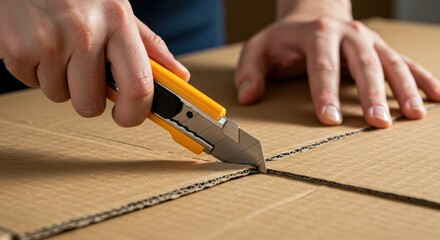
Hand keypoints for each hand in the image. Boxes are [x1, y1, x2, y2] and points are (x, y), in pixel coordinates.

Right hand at [0, 0, 189, 126]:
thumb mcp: (118, 10)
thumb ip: (149, 46)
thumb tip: (179, 76)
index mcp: (118, 22)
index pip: (139, 86)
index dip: (137, 113)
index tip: (130, 118)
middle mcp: (86, 32)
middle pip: (92, 104)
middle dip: (88, 98)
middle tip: (85, 73)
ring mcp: (51, 41)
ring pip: (60, 96)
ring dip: (60, 81)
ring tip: (59, 47)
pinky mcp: (20, 48)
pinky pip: (32, 84)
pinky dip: (36, 71)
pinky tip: (40, 44)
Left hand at [235, 6, 439, 127]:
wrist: (312, 13)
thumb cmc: (284, 38)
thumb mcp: (259, 48)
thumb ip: (249, 70)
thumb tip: (248, 96)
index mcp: (316, 35)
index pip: (321, 66)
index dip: (325, 94)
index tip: (329, 120)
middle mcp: (347, 35)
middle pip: (362, 65)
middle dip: (372, 95)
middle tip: (377, 123)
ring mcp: (367, 41)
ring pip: (390, 63)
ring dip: (404, 89)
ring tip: (414, 115)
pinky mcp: (380, 48)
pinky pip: (405, 62)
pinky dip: (422, 78)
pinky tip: (436, 97)